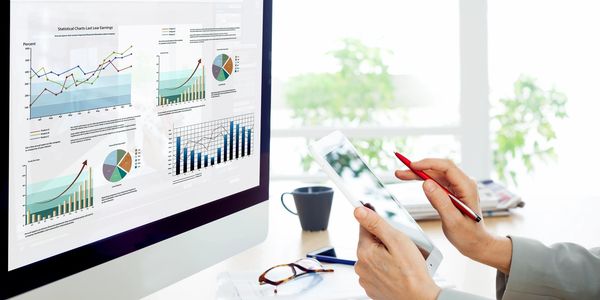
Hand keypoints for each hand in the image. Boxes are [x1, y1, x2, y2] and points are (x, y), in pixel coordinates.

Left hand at [354, 206, 439, 299]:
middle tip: (399, 249)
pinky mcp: (372, 288)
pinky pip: (375, 271)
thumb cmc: (411, 272)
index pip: (364, 227)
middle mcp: (360, 266)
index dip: (378, 224)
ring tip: (400, 263)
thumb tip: (358, 211)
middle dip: (383, 242)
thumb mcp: (397, 240)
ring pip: (373, 257)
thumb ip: (376, 224)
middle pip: (369, 243)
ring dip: (383, 256)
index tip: (387, 226)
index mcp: (364, 252)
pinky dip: (384, 269)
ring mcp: (365, 279)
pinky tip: (396, 272)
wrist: (419, 298)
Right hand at [395, 159, 511, 273]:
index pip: (446, 167)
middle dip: (418, 169)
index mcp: (467, 187)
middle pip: (438, 169)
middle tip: (400, 172)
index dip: (428, 164)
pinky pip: (436, 181)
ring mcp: (457, 187)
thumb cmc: (468, 235)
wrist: (476, 243)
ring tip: (401, 175)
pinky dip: (423, 180)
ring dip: (418, 174)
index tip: (412, 166)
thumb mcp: (453, 221)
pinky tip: (412, 180)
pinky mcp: (452, 191)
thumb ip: (440, 201)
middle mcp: (463, 183)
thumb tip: (426, 183)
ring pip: (435, 174)